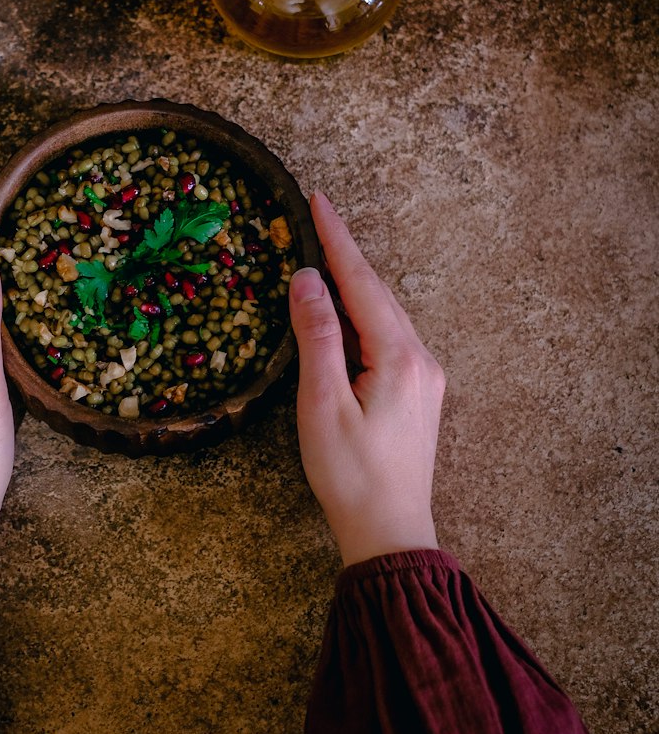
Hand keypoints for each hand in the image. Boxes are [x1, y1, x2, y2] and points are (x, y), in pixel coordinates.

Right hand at [288, 192, 443, 566]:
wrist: (390, 532)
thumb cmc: (351, 475)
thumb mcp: (323, 404)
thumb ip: (317, 337)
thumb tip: (308, 280)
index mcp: (399, 356)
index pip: (362, 282)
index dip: (337, 240)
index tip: (318, 200)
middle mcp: (422, 359)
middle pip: (378, 293)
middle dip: (346, 255)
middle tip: (316, 218)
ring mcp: (425, 378)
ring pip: (385, 315)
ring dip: (355, 284)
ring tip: (324, 256)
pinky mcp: (419, 395)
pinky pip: (390, 336)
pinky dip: (363, 314)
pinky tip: (345, 312)